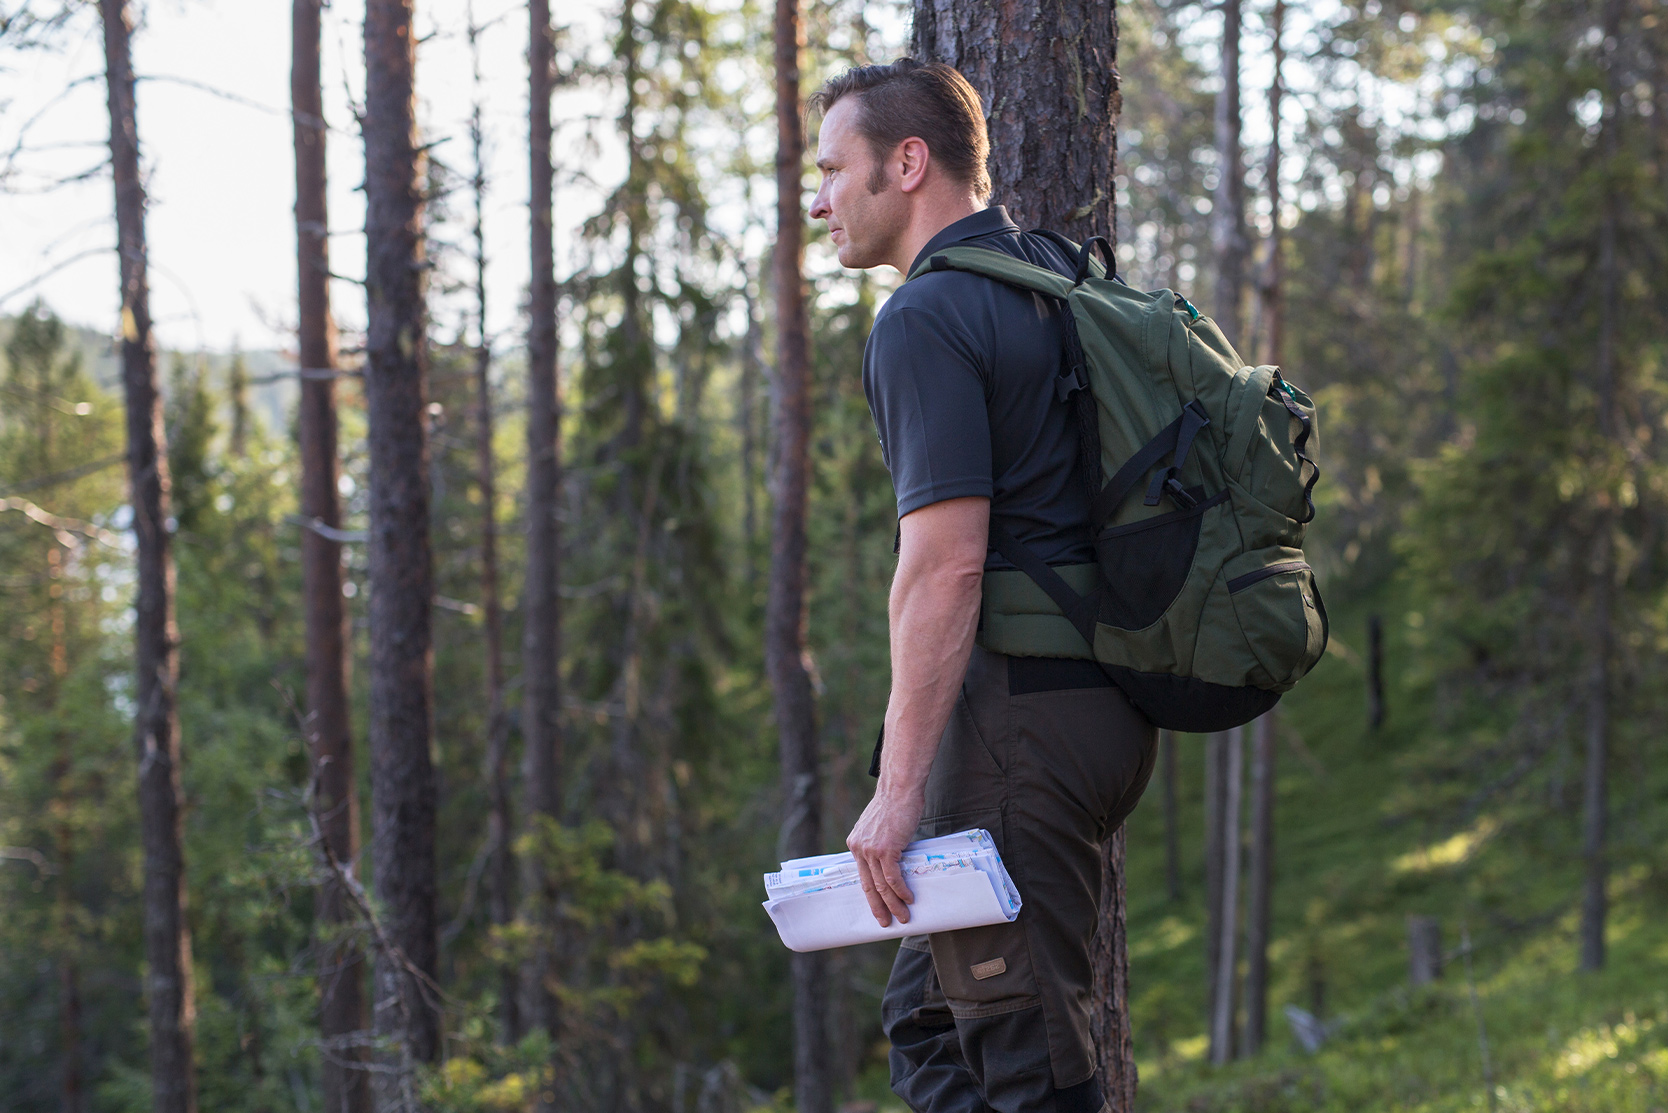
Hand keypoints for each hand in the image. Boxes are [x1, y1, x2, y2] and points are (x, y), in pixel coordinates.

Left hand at [846, 788, 924, 926]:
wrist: (899, 790)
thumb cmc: (895, 805)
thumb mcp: (879, 827)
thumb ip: (880, 844)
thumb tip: (893, 861)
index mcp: (855, 844)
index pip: (862, 875)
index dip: (870, 894)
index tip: (877, 908)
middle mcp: (859, 848)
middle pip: (868, 885)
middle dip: (878, 907)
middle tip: (886, 922)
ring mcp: (871, 850)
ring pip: (881, 885)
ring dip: (893, 904)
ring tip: (903, 916)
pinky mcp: (885, 849)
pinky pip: (892, 877)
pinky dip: (901, 891)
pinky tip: (908, 899)